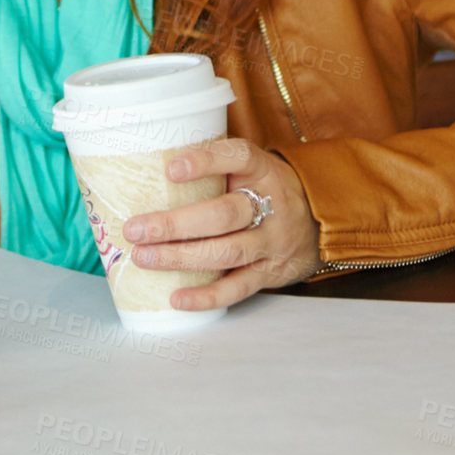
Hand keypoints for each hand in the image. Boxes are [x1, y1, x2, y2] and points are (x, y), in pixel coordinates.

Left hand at [122, 137, 320, 311]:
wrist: (319, 220)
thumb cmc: (261, 187)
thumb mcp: (245, 166)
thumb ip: (210, 165)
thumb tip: (142, 167)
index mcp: (260, 169)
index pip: (236, 157)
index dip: (204, 162)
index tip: (170, 169)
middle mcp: (271, 204)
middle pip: (223, 214)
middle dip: (175, 224)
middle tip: (135, 229)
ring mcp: (273, 241)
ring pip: (228, 251)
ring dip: (181, 258)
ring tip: (143, 258)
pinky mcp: (272, 272)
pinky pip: (239, 287)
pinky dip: (207, 295)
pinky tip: (177, 298)